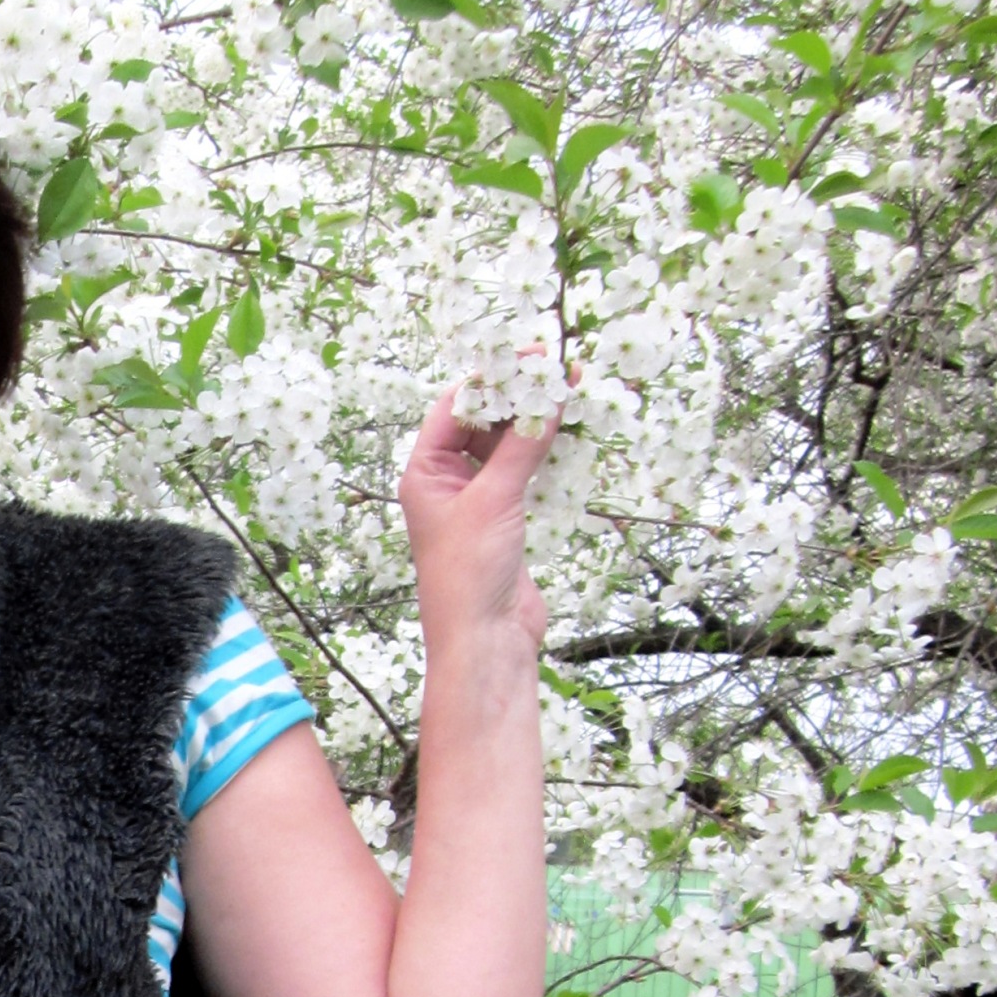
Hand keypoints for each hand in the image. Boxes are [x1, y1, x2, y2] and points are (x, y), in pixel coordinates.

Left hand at [396, 382, 562, 652]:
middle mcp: (446, 482)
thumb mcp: (494, 501)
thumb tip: (545, 399)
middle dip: (518, 397)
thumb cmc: (468, 574)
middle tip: (559, 371)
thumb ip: (520, 448)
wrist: (486, 638)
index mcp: (424, 472)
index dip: (493, 381)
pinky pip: (525, 471)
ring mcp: (477, 499)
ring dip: (535, 422)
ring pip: (506, 446)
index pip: (455, 409)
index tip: (530, 359)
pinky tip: (570, 434)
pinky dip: (545, 452)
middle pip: (482, 423)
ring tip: (572, 393)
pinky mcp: (505, 517)